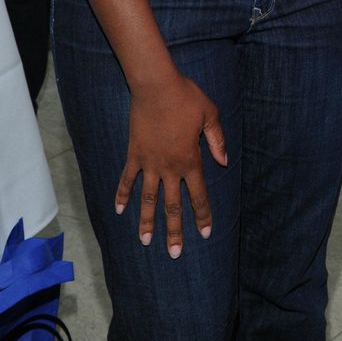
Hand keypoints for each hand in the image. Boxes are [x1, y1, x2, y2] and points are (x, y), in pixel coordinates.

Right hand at [115, 71, 227, 256]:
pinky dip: (122, 194)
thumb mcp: (210, 115)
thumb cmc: (186, 97)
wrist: (156, 86)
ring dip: (147, 221)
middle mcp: (169, 167)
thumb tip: (224, 162)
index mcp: (190, 160)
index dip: (202, 216)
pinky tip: (117, 210)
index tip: (205, 234)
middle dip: (174, 231)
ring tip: (144, 242)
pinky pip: (127, 179)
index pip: (199, 195)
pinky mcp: (134, 154)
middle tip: (174, 254)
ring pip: (148, 199)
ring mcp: (149, 163)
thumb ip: (217, 140)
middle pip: (173, 205)